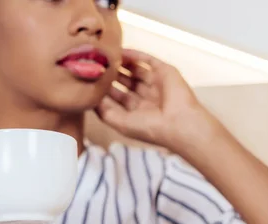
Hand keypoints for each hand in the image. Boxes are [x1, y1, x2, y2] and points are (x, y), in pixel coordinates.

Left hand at [95, 49, 217, 150]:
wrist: (179, 123)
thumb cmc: (151, 128)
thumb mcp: (121, 123)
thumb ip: (104, 112)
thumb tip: (90, 99)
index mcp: (137, 111)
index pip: (116, 97)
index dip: (103, 89)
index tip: (88, 80)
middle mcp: (146, 97)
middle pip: (124, 81)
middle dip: (110, 74)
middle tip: (95, 65)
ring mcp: (155, 83)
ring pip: (134, 69)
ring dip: (120, 63)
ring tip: (105, 56)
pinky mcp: (164, 72)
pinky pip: (147, 60)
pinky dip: (134, 55)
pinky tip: (120, 51)